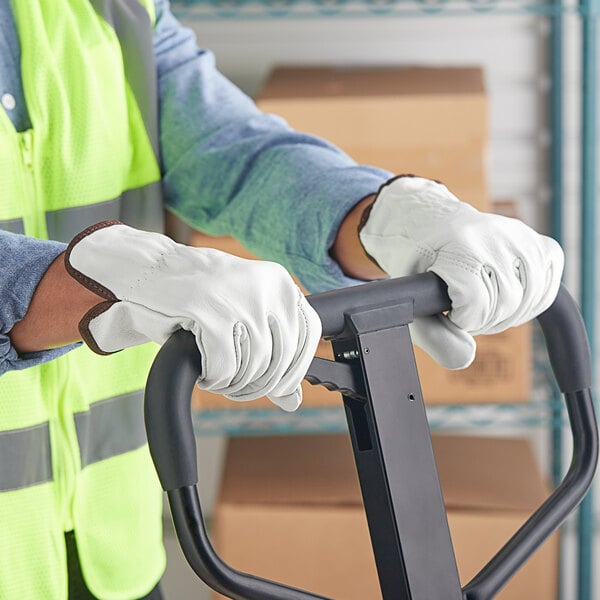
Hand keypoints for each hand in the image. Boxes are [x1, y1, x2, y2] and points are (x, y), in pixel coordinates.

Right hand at [65, 221, 321, 410]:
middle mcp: (266, 286)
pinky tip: (204, 372)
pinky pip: (225, 368)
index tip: (280, 388)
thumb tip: (293, 401)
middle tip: (236, 387)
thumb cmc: (197, 297)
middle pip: (281, 358)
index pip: (309, 334)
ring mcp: (238, 299)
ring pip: (254, 367)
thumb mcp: (243, 317)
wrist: (146, 270)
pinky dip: (215, 379)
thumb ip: (273, 354)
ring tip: (217, 376)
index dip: (295, 370)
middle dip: (259, 384)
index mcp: (279, 282)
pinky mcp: (208, 313)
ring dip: (234, 384)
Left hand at [359, 176, 563, 368]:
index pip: (477, 303)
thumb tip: (466, 358)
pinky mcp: (541, 246)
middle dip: (482, 320)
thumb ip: (431, 336)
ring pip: (530, 301)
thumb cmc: (418, 266)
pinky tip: (506, 299)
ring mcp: (522, 238)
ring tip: (481, 304)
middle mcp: (495, 235)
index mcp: (459, 244)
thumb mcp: (409, 301)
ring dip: (506, 315)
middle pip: (506, 304)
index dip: (463, 320)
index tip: (449, 310)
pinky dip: (530, 305)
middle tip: (462, 310)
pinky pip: (548, 291)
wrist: (432, 226)